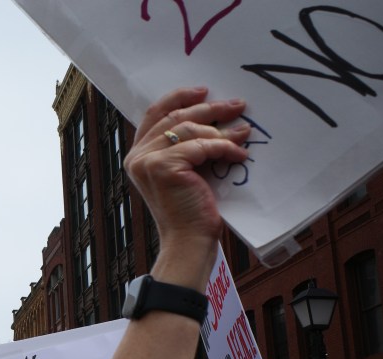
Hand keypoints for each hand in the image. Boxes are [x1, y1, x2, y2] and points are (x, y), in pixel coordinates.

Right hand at [124, 87, 250, 284]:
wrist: (187, 243)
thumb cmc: (190, 213)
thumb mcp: (184, 173)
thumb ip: (184, 148)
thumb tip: (212, 118)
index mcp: (138, 156)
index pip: (155, 114)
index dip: (179, 98)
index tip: (204, 91)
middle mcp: (137, 157)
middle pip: (176, 118)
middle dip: (210, 108)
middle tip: (237, 105)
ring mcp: (148, 161)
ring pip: (190, 129)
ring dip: (223, 129)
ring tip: (245, 131)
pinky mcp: (164, 167)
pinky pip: (202, 146)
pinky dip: (225, 147)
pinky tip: (239, 154)